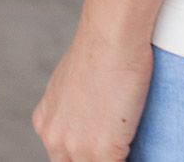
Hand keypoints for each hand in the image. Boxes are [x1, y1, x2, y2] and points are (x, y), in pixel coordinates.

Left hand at [32, 15, 154, 161]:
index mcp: (46, 122)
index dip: (84, 152)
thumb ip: (75, 106)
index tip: (101, 141)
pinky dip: (132, 159)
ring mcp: (77, 149)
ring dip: (112, 157)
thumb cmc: (102, 44)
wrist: (111, 33)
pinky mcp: (103, 152)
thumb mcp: (74, 79)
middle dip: (95, 157)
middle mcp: (54, 139)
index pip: (63, 154)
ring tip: (127, 142)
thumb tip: (92, 112)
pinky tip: (138, 147)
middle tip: (114, 143)